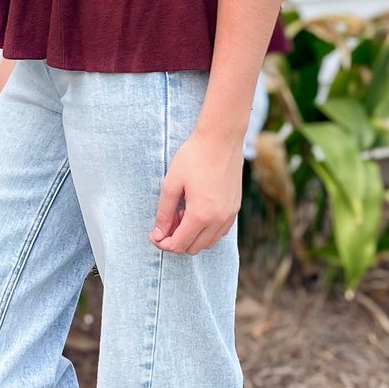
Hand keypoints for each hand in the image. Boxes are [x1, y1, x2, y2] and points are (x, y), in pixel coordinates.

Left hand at [148, 125, 243, 255]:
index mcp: (201, 215)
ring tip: (182, 212)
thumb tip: (158, 234)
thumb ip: (164, 212)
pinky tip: (197, 211)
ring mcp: (229, 215)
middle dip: (177, 240)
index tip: (153, 234)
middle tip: (168, 219)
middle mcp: (218, 220)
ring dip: (192, 235)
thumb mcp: (171, 183)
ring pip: (208, 242)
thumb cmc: (194, 157)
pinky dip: (206, 230)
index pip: (179, 244)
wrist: (221, 138)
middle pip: (193, 248)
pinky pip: (220, 232)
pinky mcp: (235, 208)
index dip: (162, 243)